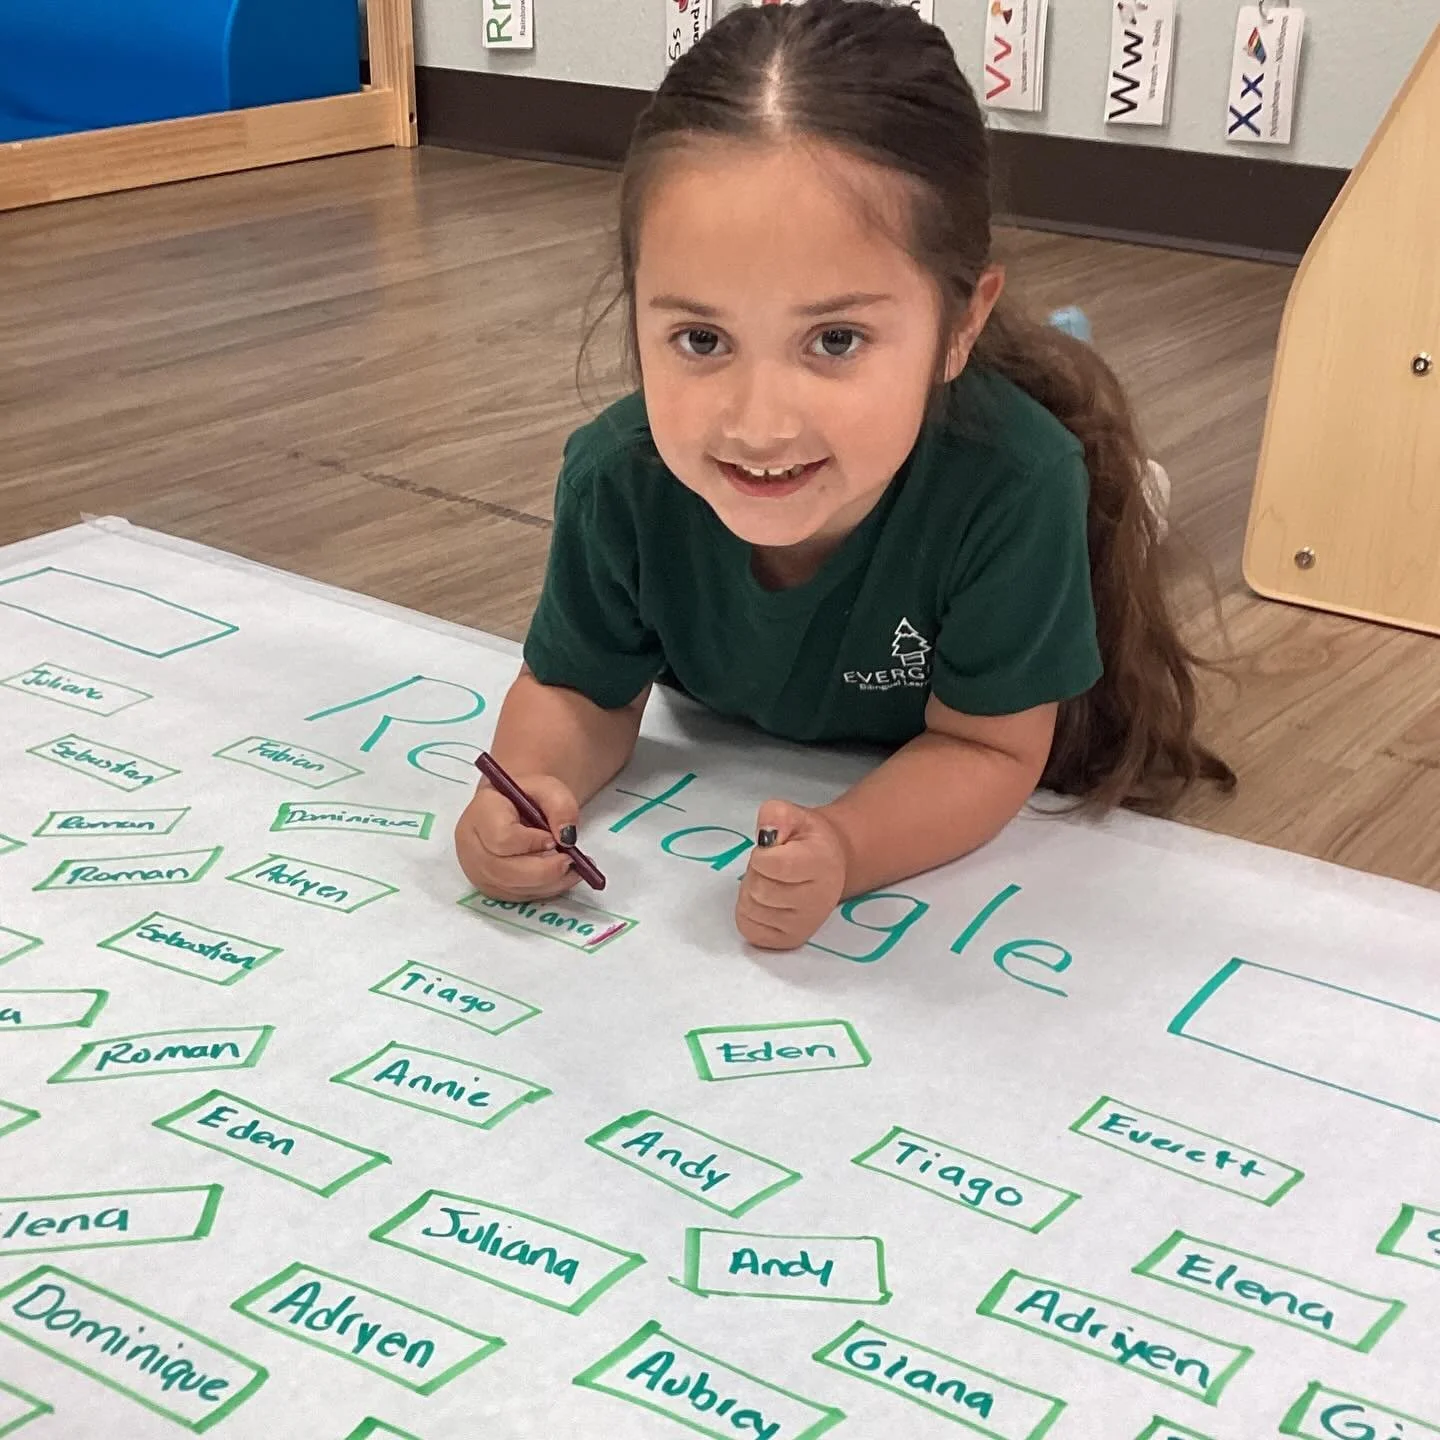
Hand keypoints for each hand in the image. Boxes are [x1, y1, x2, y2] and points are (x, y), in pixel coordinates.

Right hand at [454, 773, 581, 901]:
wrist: (514, 806)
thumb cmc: (528, 796)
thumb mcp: (549, 788)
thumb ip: (561, 807)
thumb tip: (567, 838)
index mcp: (480, 814)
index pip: (502, 839)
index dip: (532, 843)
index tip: (554, 839)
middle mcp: (471, 846)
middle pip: (505, 871)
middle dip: (545, 870)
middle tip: (571, 860)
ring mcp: (478, 871)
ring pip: (514, 888)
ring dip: (549, 882)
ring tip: (573, 866)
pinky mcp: (490, 888)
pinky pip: (519, 897)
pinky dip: (545, 889)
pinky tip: (560, 875)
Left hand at [735, 799, 848, 950]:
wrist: (830, 867)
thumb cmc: (808, 841)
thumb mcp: (794, 816)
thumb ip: (775, 814)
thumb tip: (766, 834)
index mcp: (821, 864)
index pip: (770, 865)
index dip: (761, 855)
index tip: (772, 849)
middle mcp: (817, 900)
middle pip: (758, 889)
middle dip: (757, 873)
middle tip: (772, 867)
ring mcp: (804, 925)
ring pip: (750, 909)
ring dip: (752, 892)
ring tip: (772, 882)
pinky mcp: (789, 941)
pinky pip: (748, 928)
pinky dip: (750, 912)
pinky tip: (768, 902)